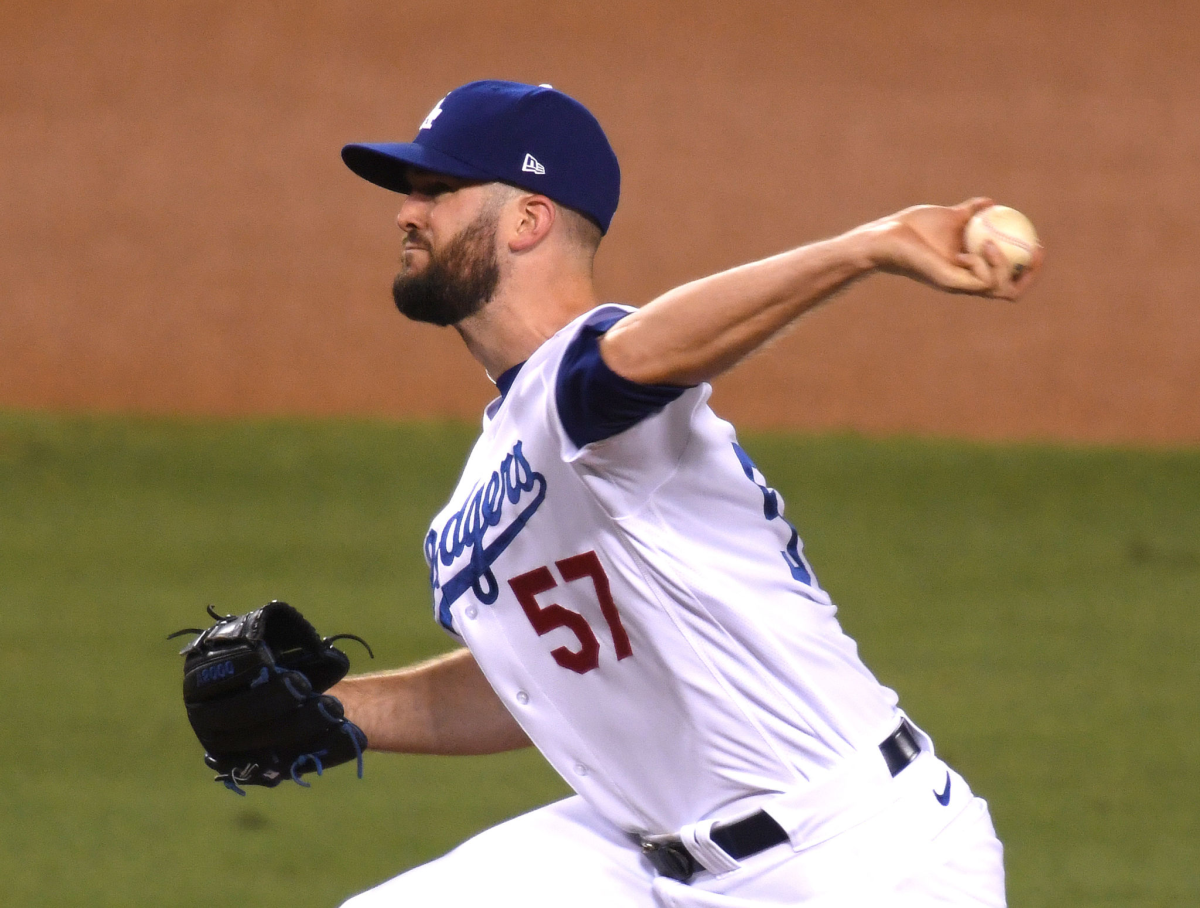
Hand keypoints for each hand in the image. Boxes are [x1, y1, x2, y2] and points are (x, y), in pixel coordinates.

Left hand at [857, 197, 1042, 300]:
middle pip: (1011, 292)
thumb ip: (971, 212)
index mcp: (971, 270)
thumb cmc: (913, 228)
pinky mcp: (950, 283)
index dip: (1029, 268)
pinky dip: (985, 265)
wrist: (887, 236)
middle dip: (1030, 275)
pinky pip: (980, 282)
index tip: (1037, 244)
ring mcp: (959, 285)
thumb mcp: (950, 216)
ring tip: (992, 243)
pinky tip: (979, 247)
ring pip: (999, 289)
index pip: (1007, 278)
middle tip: (1035, 249)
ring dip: (1004, 266)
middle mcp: (967, 282)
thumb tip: (991, 202)